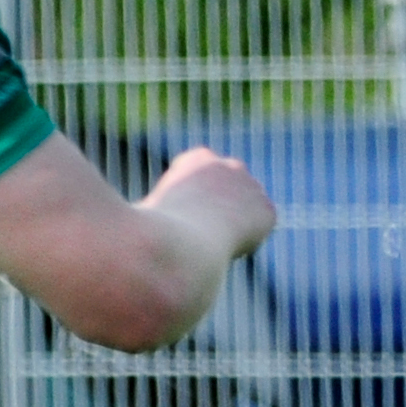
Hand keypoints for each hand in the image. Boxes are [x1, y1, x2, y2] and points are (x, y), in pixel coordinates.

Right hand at [148, 144, 279, 261]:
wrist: (181, 247)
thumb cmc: (149, 232)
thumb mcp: (141, 211)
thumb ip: (149, 207)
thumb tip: (139, 215)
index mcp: (196, 160)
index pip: (198, 177)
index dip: (185, 201)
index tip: (175, 218)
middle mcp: (229, 165)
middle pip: (225, 188)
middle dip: (215, 206)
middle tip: (198, 232)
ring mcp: (252, 185)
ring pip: (242, 208)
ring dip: (230, 223)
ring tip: (209, 243)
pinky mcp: (266, 210)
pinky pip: (256, 228)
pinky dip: (243, 239)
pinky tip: (225, 246)